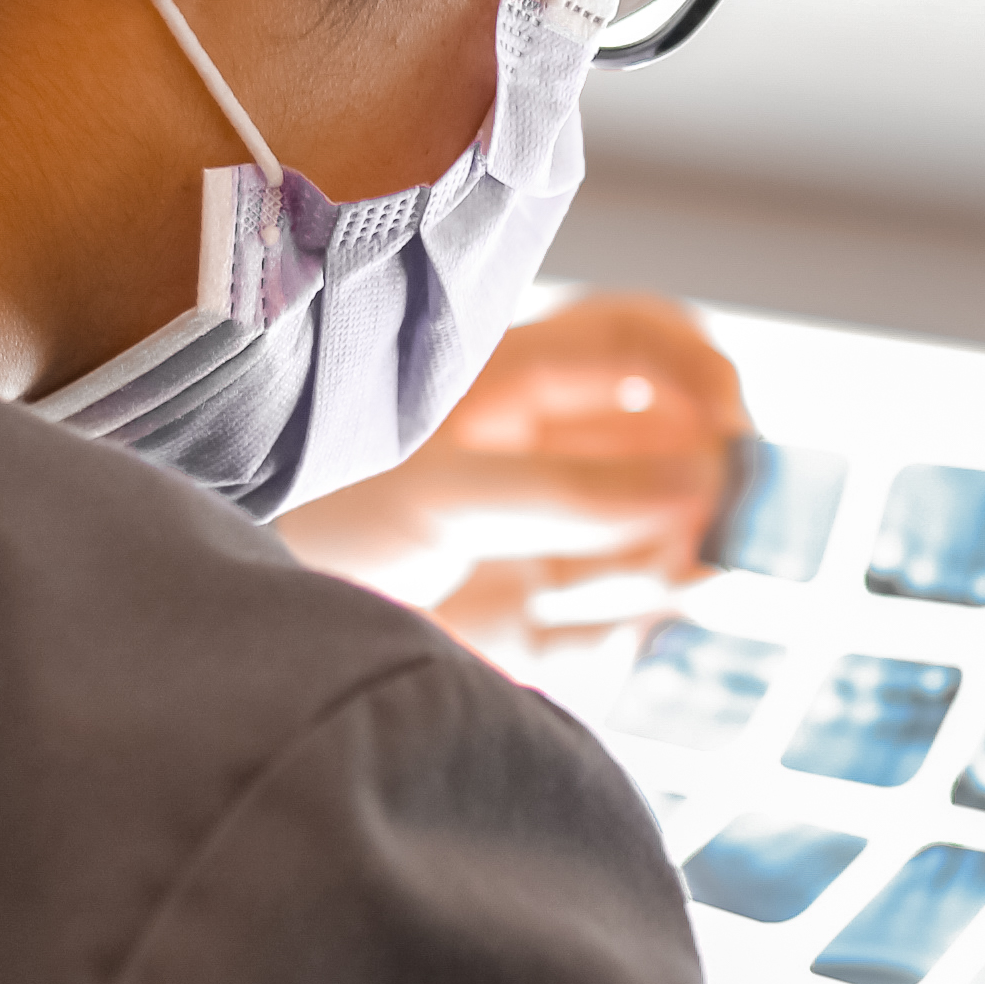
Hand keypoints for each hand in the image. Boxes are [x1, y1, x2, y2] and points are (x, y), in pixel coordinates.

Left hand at [277, 294, 750, 661]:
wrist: (247, 642)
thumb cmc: (314, 525)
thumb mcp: (441, 494)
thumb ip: (572, 490)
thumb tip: (704, 483)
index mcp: (514, 377)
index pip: (645, 341)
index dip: (705, 374)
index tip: (737, 435)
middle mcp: (541, 446)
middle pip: (673, 447)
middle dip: (703, 490)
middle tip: (714, 535)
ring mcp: (542, 535)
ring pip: (658, 539)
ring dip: (660, 565)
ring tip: (617, 588)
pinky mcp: (532, 618)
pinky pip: (618, 620)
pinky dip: (618, 628)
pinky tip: (574, 630)